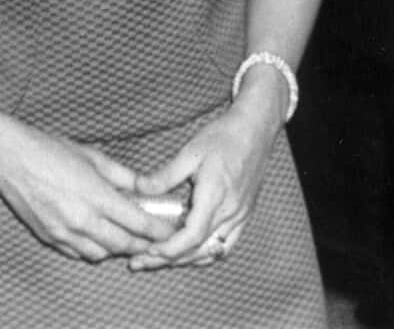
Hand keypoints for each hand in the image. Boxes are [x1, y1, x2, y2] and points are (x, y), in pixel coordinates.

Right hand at [0, 125, 177, 262]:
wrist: (9, 158)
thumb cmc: (49, 150)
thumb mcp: (92, 155)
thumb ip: (123, 175)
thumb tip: (147, 187)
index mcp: (96, 196)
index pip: (138, 223)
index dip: (158, 230)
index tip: (170, 230)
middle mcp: (82, 220)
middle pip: (123, 245)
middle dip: (143, 244)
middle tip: (153, 238)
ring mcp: (64, 233)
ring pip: (102, 254)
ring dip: (118, 249)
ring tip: (126, 237)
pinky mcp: (49, 238)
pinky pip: (79, 253)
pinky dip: (93, 249)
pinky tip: (98, 237)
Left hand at [129, 100, 280, 269]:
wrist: (255, 131)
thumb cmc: (223, 137)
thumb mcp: (190, 152)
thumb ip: (165, 175)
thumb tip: (139, 188)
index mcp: (215, 195)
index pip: (193, 235)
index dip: (170, 248)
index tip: (148, 251)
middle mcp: (230, 212)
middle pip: (198, 249)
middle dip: (168, 259)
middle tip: (139, 262)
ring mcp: (240, 216)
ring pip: (212, 250)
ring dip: (185, 260)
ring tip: (158, 260)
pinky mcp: (243, 215)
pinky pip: (225, 244)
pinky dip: (204, 253)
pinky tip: (188, 253)